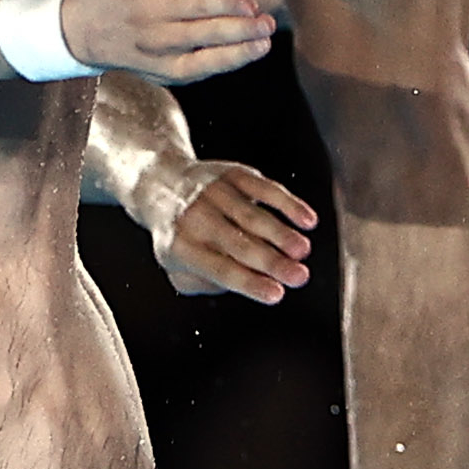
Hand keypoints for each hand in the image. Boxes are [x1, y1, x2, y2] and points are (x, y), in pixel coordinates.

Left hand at [59, 0, 275, 85]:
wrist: (74, 27)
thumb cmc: (128, 48)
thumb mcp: (157, 67)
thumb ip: (195, 59)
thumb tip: (242, 47)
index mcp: (164, 66)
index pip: (209, 62)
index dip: (240, 54)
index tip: (265, 45)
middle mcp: (156, 39)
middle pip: (208, 34)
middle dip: (244, 29)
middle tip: (268, 24)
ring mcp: (147, 9)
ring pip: (197, 4)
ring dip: (229, 3)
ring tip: (250, 4)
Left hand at [138, 157, 316, 301]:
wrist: (161, 182)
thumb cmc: (179, 235)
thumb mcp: (178, 267)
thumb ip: (209, 283)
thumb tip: (249, 282)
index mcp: (180, 247)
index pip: (219, 269)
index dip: (249, 282)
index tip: (277, 294)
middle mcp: (195, 218)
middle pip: (239, 243)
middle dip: (272, 261)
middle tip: (300, 277)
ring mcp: (214, 193)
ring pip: (252, 216)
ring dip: (281, 234)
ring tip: (303, 251)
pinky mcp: (233, 174)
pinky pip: (264, 188)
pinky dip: (288, 203)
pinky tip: (308, 220)